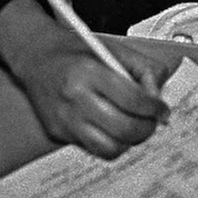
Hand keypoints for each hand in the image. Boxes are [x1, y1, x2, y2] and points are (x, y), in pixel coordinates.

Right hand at [0, 0, 169, 157]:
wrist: (36, 58)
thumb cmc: (75, 51)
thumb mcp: (112, 48)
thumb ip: (142, 68)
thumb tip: (158, 96)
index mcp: (89, 72)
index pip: (133, 100)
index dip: (154, 108)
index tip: (161, 109)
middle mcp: (75, 99)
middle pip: (123, 128)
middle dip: (146, 128)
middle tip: (153, 121)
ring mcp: (65, 120)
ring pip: (109, 148)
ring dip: (130, 141)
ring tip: (135, 127)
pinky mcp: (58, 134)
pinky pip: (93, 149)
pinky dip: (111, 143)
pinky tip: (115, 129)